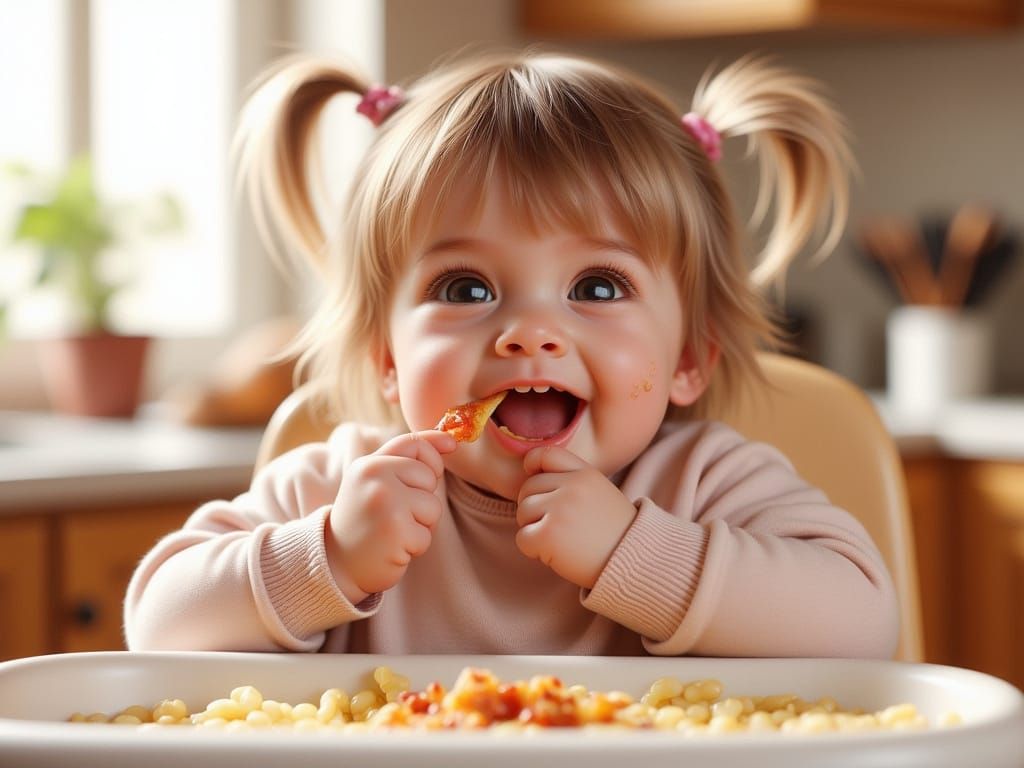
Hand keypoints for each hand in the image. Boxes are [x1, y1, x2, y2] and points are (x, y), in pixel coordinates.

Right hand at [326, 430, 455, 603]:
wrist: (337, 563)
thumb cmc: (364, 520)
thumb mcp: (375, 482)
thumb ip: (406, 459)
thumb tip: (451, 441)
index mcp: (369, 464)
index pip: (414, 443)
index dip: (435, 451)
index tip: (448, 452)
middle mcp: (375, 477)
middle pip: (430, 478)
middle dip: (422, 499)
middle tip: (394, 514)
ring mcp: (386, 502)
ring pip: (432, 507)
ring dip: (420, 525)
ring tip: (392, 531)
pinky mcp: (396, 530)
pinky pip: (427, 535)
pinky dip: (414, 546)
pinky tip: (391, 547)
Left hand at [515, 447, 637, 589]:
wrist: (636, 564)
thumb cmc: (616, 535)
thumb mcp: (602, 494)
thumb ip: (574, 483)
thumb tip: (534, 479)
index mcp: (586, 474)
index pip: (546, 455)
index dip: (532, 465)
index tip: (534, 481)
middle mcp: (572, 487)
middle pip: (528, 488)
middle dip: (534, 509)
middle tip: (555, 528)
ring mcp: (559, 509)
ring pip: (523, 512)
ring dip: (533, 529)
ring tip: (559, 541)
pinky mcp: (549, 535)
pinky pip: (522, 538)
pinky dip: (532, 550)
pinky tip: (555, 555)